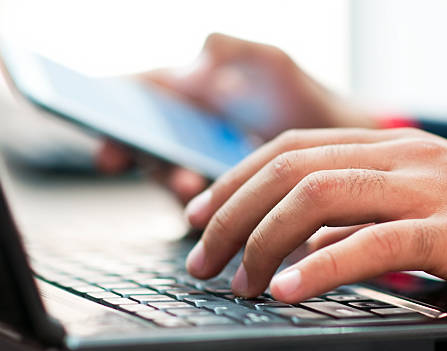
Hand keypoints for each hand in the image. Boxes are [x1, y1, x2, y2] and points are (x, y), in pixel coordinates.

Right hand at [96, 33, 375, 201]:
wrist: (338, 149)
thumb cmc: (304, 98)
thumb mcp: (273, 64)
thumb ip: (235, 52)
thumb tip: (194, 61)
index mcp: (193, 90)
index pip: (140, 94)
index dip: (113, 111)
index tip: (108, 133)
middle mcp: (188, 128)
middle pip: (144, 137)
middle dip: (137, 153)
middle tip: (135, 161)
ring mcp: (199, 162)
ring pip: (167, 173)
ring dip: (170, 179)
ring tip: (189, 181)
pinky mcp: (219, 194)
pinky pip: (197, 201)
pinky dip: (201, 203)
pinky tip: (211, 199)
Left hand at [184, 127, 446, 305]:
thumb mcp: (409, 202)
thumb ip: (352, 213)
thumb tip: (293, 239)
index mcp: (383, 145)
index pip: (287, 150)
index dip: (235, 181)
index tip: (200, 215)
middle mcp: (397, 155)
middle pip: (290, 171)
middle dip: (234, 215)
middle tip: (203, 257)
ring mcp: (424, 187)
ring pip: (320, 197)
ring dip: (265, 241)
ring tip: (239, 282)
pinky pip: (372, 242)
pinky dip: (321, 266)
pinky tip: (287, 289)